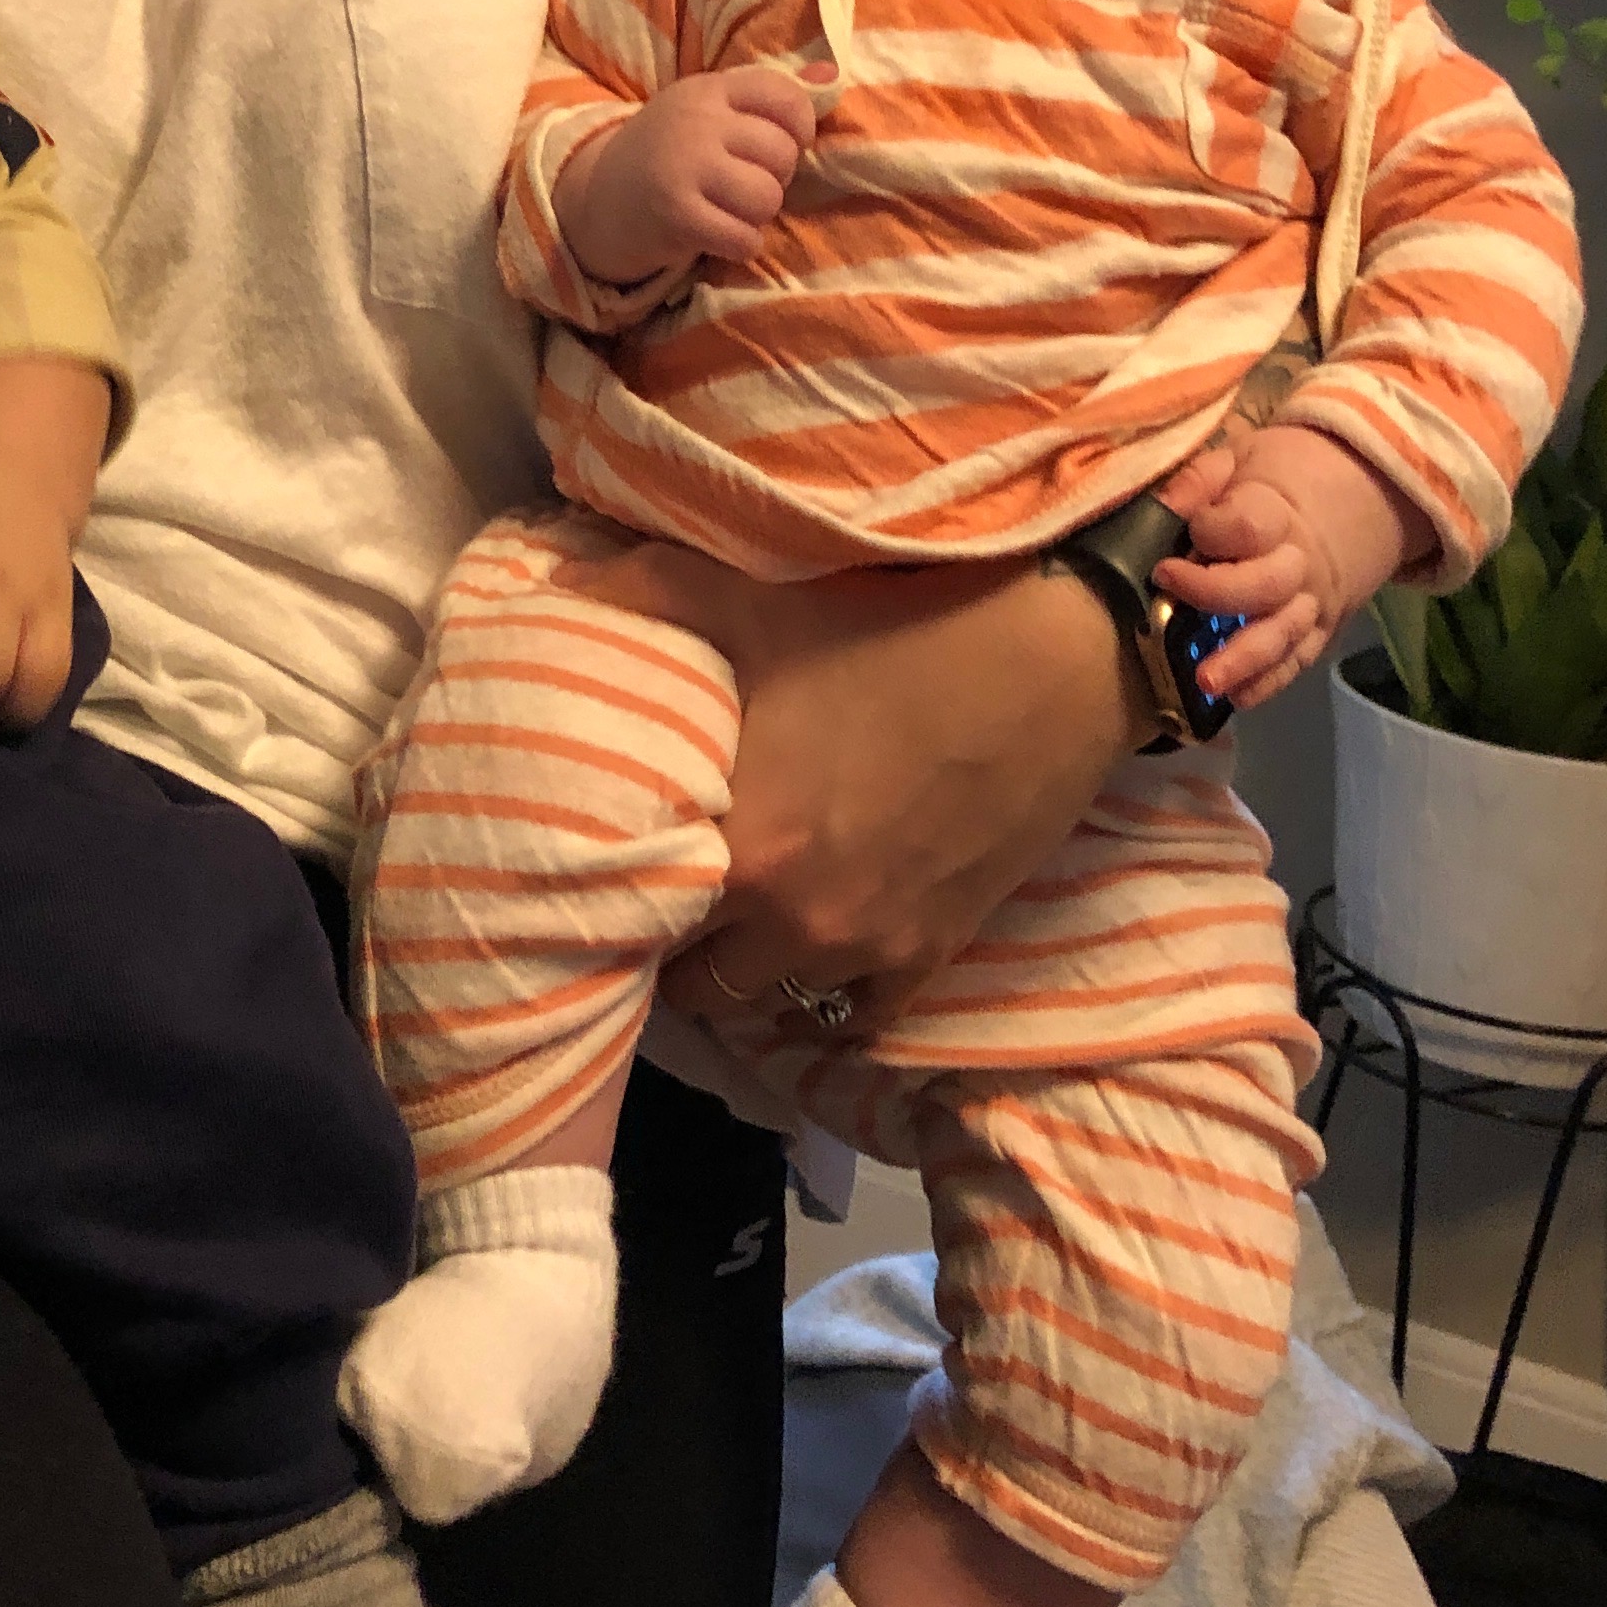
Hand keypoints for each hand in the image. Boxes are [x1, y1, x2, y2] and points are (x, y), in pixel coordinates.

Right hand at [554, 67, 826, 287]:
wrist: (597, 198)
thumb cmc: (668, 153)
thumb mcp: (709, 112)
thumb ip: (767, 97)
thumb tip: (831, 76)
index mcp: (709, 89)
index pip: (785, 97)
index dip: (799, 128)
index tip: (780, 146)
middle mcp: (696, 121)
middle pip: (781, 154)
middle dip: (775, 179)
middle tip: (744, 185)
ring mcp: (684, 166)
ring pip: (767, 197)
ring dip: (758, 215)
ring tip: (731, 211)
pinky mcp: (676, 214)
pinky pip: (744, 236)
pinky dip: (741, 245)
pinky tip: (720, 236)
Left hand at [569, 540, 1145, 1030]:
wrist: (1052, 658)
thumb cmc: (891, 625)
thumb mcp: (750, 601)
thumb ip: (642, 600)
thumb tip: (554, 587)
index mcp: (740, 847)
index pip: (638, 919)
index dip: (616, 898)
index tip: (605, 873)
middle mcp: (797, 920)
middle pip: (700, 983)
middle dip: (678, 946)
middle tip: (673, 897)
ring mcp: (871, 946)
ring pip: (776, 1000)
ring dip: (754, 969)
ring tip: (742, 920)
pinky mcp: (934, 952)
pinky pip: (860, 1018)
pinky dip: (831, 994)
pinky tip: (815, 948)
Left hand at [1151, 427, 1421, 713]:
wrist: (1352, 496)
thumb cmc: (1276, 480)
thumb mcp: (1240, 458)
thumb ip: (1200, 479)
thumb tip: (1166, 504)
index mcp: (1278, 514)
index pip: (1248, 527)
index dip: (1213, 530)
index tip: (1185, 531)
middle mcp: (1298, 564)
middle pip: (1265, 586)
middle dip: (1217, 594)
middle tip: (1169, 592)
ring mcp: (1311, 603)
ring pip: (1281, 635)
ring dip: (1243, 660)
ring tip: (1206, 681)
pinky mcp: (1318, 633)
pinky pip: (1296, 662)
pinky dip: (1269, 683)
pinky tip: (1238, 699)